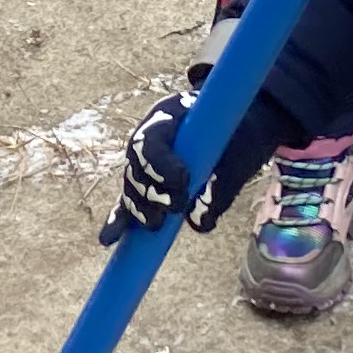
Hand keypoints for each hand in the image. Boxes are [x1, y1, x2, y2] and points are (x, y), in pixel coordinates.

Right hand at [98, 82, 266, 242]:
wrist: (244, 126)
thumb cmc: (243, 133)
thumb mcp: (241, 150)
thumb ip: (223, 183)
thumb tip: (199, 219)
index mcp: (170, 114)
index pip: (149, 141)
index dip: (159, 165)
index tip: (184, 181)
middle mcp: (150, 134)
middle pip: (135, 166)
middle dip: (151, 192)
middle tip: (176, 207)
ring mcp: (145, 158)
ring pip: (131, 187)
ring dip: (140, 209)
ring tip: (156, 224)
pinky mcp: (147, 183)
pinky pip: (128, 201)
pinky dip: (120, 220)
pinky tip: (108, 238)